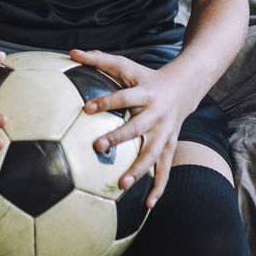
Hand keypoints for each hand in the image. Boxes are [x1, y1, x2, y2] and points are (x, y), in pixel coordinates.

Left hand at [68, 48, 196, 207]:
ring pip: (153, 153)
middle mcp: (156, 114)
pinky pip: (165, 169)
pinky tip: (147, 204)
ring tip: (122, 184)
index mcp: (144, 93)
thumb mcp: (126, 65)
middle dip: (119, 138)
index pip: (123, 97)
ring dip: (139, 169)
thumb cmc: (146, 77)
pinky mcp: (170, 146)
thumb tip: (71, 51)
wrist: (184, 88)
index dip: (106, 102)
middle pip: (138, 127)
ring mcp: (165, 133)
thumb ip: (99, 59)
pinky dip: (159, 187)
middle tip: (98, 147)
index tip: (86, 108)